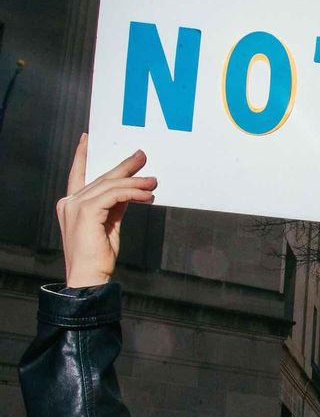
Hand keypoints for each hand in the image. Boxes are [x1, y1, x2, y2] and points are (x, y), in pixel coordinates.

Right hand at [57, 134, 156, 287]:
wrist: (88, 277)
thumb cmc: (97, 256)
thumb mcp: (108, 225)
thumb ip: (114, 206)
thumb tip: (130, 192)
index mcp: (70, 205)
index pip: (77, 174)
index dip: (82, 156)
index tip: (87, 139)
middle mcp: (69, 202)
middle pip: (101, 178)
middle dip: (124, 167)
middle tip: (142, 157)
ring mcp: (75, 206)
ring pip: (110, 185)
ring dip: (135, 182)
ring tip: (153, 182)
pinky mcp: (86, 212)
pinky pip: (115, 195)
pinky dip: (133, 193)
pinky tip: (147, 195)